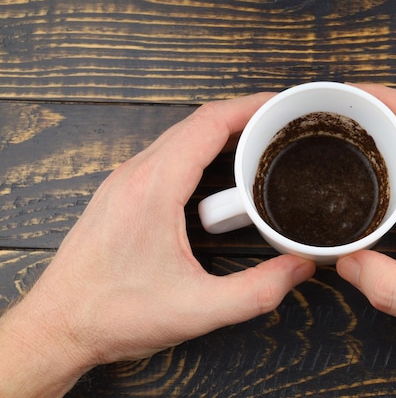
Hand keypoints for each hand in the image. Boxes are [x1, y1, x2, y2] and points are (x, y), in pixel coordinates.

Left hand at [0, 94, 315, 397]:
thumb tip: (300, 267)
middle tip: (281, 124)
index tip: (282, 105)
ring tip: (258, 143)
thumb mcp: (197, 309)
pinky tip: (219, 170)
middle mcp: (136, 174)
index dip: (251, 107)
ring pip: (180, 137)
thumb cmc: (114, 314)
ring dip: (221, 133)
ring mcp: (125, 181)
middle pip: (198, 124)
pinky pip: (167, 155)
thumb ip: (257, 290)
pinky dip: (200, 150)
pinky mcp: (122, 194)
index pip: (209, 123)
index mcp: (154, 187)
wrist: (59, 326)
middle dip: (244, 117)